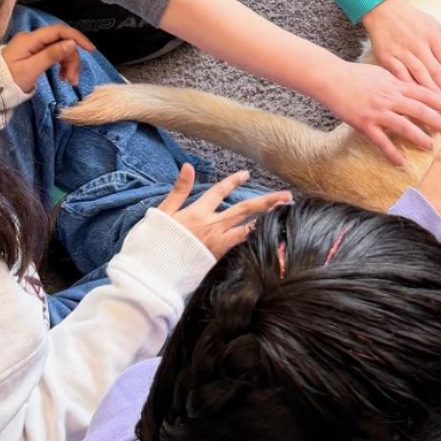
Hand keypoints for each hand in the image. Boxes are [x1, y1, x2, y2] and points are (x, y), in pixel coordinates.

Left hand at [0, 22, 95, 92]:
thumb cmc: (8, 81)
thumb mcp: (31, 70)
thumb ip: (51, 55)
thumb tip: (71, 43)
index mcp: (30, 39)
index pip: (58, 31)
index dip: (76, 37)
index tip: (90, 50)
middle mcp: (32, 39)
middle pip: (61, 41)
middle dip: (71, 59)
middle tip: (73, 79)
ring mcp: (33, 46)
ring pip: (60, 49)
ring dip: (68, 64)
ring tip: (69, 81)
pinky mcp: (34, 54)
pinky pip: (53, 55)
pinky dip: (61, 65)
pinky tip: (63, 77)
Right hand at [157, 164, 291, 261]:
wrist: (154, 274)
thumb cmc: (154, 243)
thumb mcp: (163, 212)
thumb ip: (179, 190)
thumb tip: (188, 166)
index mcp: (198, 213)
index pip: (220, 192)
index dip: (233, 181)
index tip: (246, 175)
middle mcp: (212, 226)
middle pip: (244, 209)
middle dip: (266, 201)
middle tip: (286, 195)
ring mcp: (218, 243)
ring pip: (248, 228)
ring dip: (266, 219)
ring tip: (282, 214)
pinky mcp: (220, 258)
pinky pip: (241, 245)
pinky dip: (254, 237)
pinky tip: (266, 236)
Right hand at [319, 57, 440, 166]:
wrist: (331, 78)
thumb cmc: (356, 74)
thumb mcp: (382, 73)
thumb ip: (399, 81)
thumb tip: (414, 87)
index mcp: (396, 84)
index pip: (425, 93)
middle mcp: (390, 98)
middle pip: (420, 110)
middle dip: (437, 121)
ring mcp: (378, 112)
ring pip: (404, 126)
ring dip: (420, 137)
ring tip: (430, 146)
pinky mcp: (365, 124)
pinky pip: (382, 141)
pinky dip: (392, 153)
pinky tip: (401, 162)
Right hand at [363, 0, 440, 111]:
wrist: (383, 9)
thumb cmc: (412, 18)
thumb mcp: (436, 26)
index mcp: (433, 36)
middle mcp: (419, 45)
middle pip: (436, 71)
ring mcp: (402, 51)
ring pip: (420, 75)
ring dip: (432, 93)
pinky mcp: (387, 57)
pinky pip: (400, 75)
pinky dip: (409, 88)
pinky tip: (415, 101)